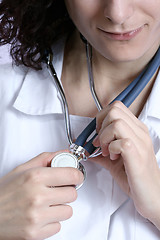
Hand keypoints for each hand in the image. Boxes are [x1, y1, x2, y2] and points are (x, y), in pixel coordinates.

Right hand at [0, 152, 83, 239]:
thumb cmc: (3, 192)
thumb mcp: (21, 169)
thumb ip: (45, 159)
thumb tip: (64, 153)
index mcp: (35, 177)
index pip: (72, 175)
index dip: (77, 175)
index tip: (75, 177)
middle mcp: (37, 196)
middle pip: (73, 194)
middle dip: (67, 191)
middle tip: (57, 190)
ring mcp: (37, 217)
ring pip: (68, 211)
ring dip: (60, 207)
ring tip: (47, 204)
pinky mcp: (35, 233)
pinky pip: (58, 226)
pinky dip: (52, 221)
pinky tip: (41, 215)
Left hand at [92, 101, 159, 226]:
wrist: (151, 195)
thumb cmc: (136, 177)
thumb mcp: (115, 161)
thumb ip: (101, 152)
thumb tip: (86, 149)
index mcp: (136, 130)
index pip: (117, 107)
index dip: (102, 117)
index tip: (98, 133)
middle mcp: (140, 132)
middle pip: (115, 110)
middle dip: (101, 125)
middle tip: (101, 141)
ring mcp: (140, 142)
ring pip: (116, 122)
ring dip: (105, 137)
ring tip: (106, 151)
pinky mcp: (137, 154)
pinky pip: (120, 141)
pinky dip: (110, 149)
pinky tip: (113, 158)